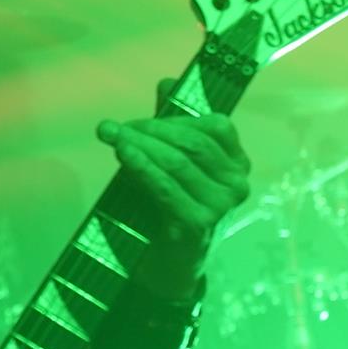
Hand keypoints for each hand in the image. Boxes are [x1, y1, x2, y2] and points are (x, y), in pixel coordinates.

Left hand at [95, 78, 250, 298]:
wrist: (166, 265)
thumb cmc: (168, 208)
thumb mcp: (171, 164)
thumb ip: (171, 125)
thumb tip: (166, 83)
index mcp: (237, 164)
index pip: (216, 126)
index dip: (176, 117)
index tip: (138, 120)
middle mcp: (236, 184)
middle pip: (193, 142)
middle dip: (149, 129)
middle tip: (112, 127)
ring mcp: (220, 206)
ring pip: (177, 162)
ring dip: (139, 145)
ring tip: (110, 135)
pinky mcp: (197, 223)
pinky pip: (165, 186)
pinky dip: (141, 167)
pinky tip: (123, 155)